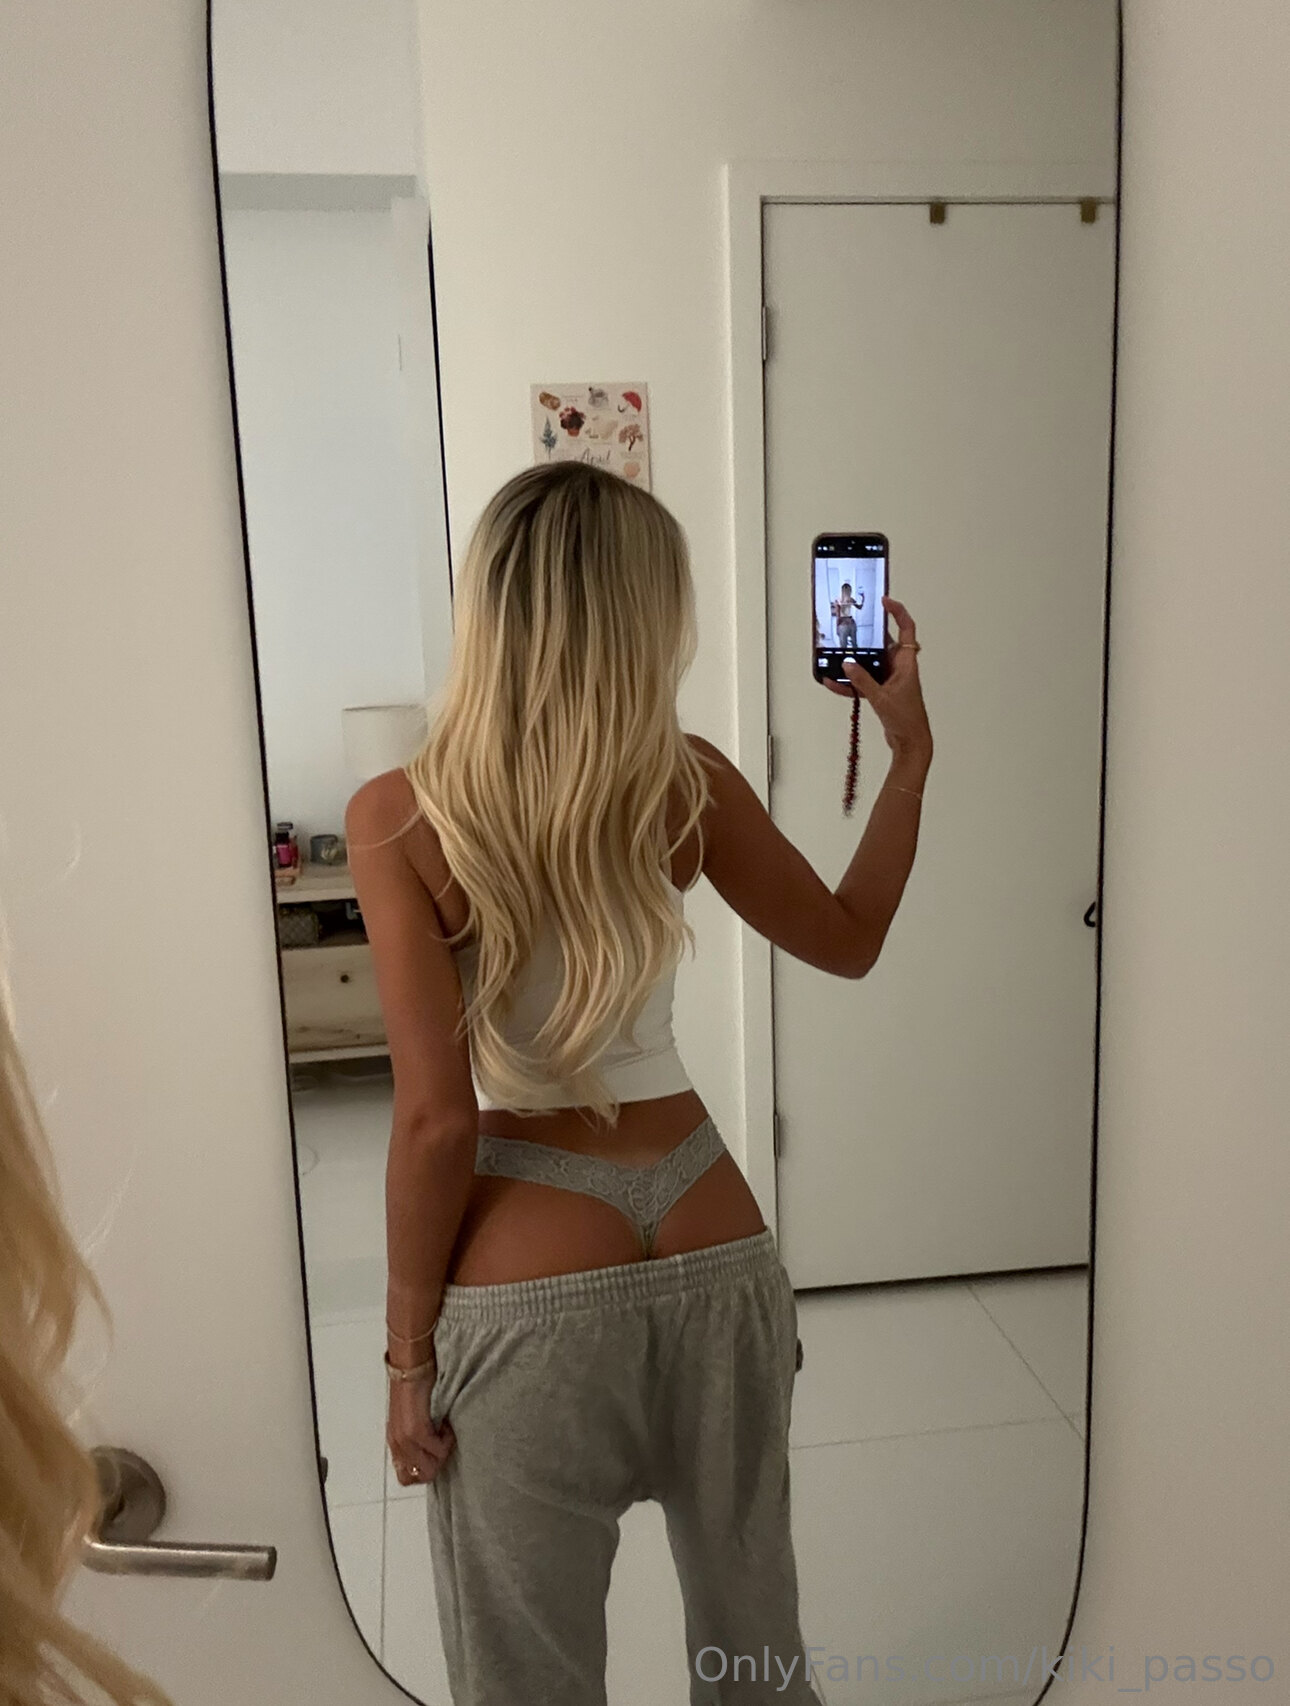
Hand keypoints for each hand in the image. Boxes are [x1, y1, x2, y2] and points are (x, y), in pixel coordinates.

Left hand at [387, 1365, 455, 1486]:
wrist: (411, 1366)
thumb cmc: (414, 1385)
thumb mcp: (410, 1418)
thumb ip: (415, 1438)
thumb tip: (429, 1452)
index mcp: (395, 1442)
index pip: (406, 1477)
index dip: (425, 1469)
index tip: (435, 1451)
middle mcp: (397, 1445)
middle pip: (421, 1477)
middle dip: (438, 1464)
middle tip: (443, 1443)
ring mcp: (405, 1440)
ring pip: (432, 1467)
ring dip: (443, 1452)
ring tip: (445, 1431)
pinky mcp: (417, 1432)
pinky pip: (439, 1449)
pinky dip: (447, 1439)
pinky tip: (446, 1423)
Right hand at [824, 596, 931, 759]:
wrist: (910, 742)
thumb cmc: (907, 720)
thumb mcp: (881, 698)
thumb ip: (863, 680)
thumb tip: (848, 664)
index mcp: (907, 664)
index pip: (906, 629)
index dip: (897, 612)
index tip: (884, 601)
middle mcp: (900, 668)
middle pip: (884, 644)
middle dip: (867, 637)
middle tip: (851, 628)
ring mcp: (891, 680)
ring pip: (871, 663)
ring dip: (855, 663)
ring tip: (837, 657)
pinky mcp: (883, 692)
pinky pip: (864, 681)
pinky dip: (851, 683)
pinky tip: (834, 683)